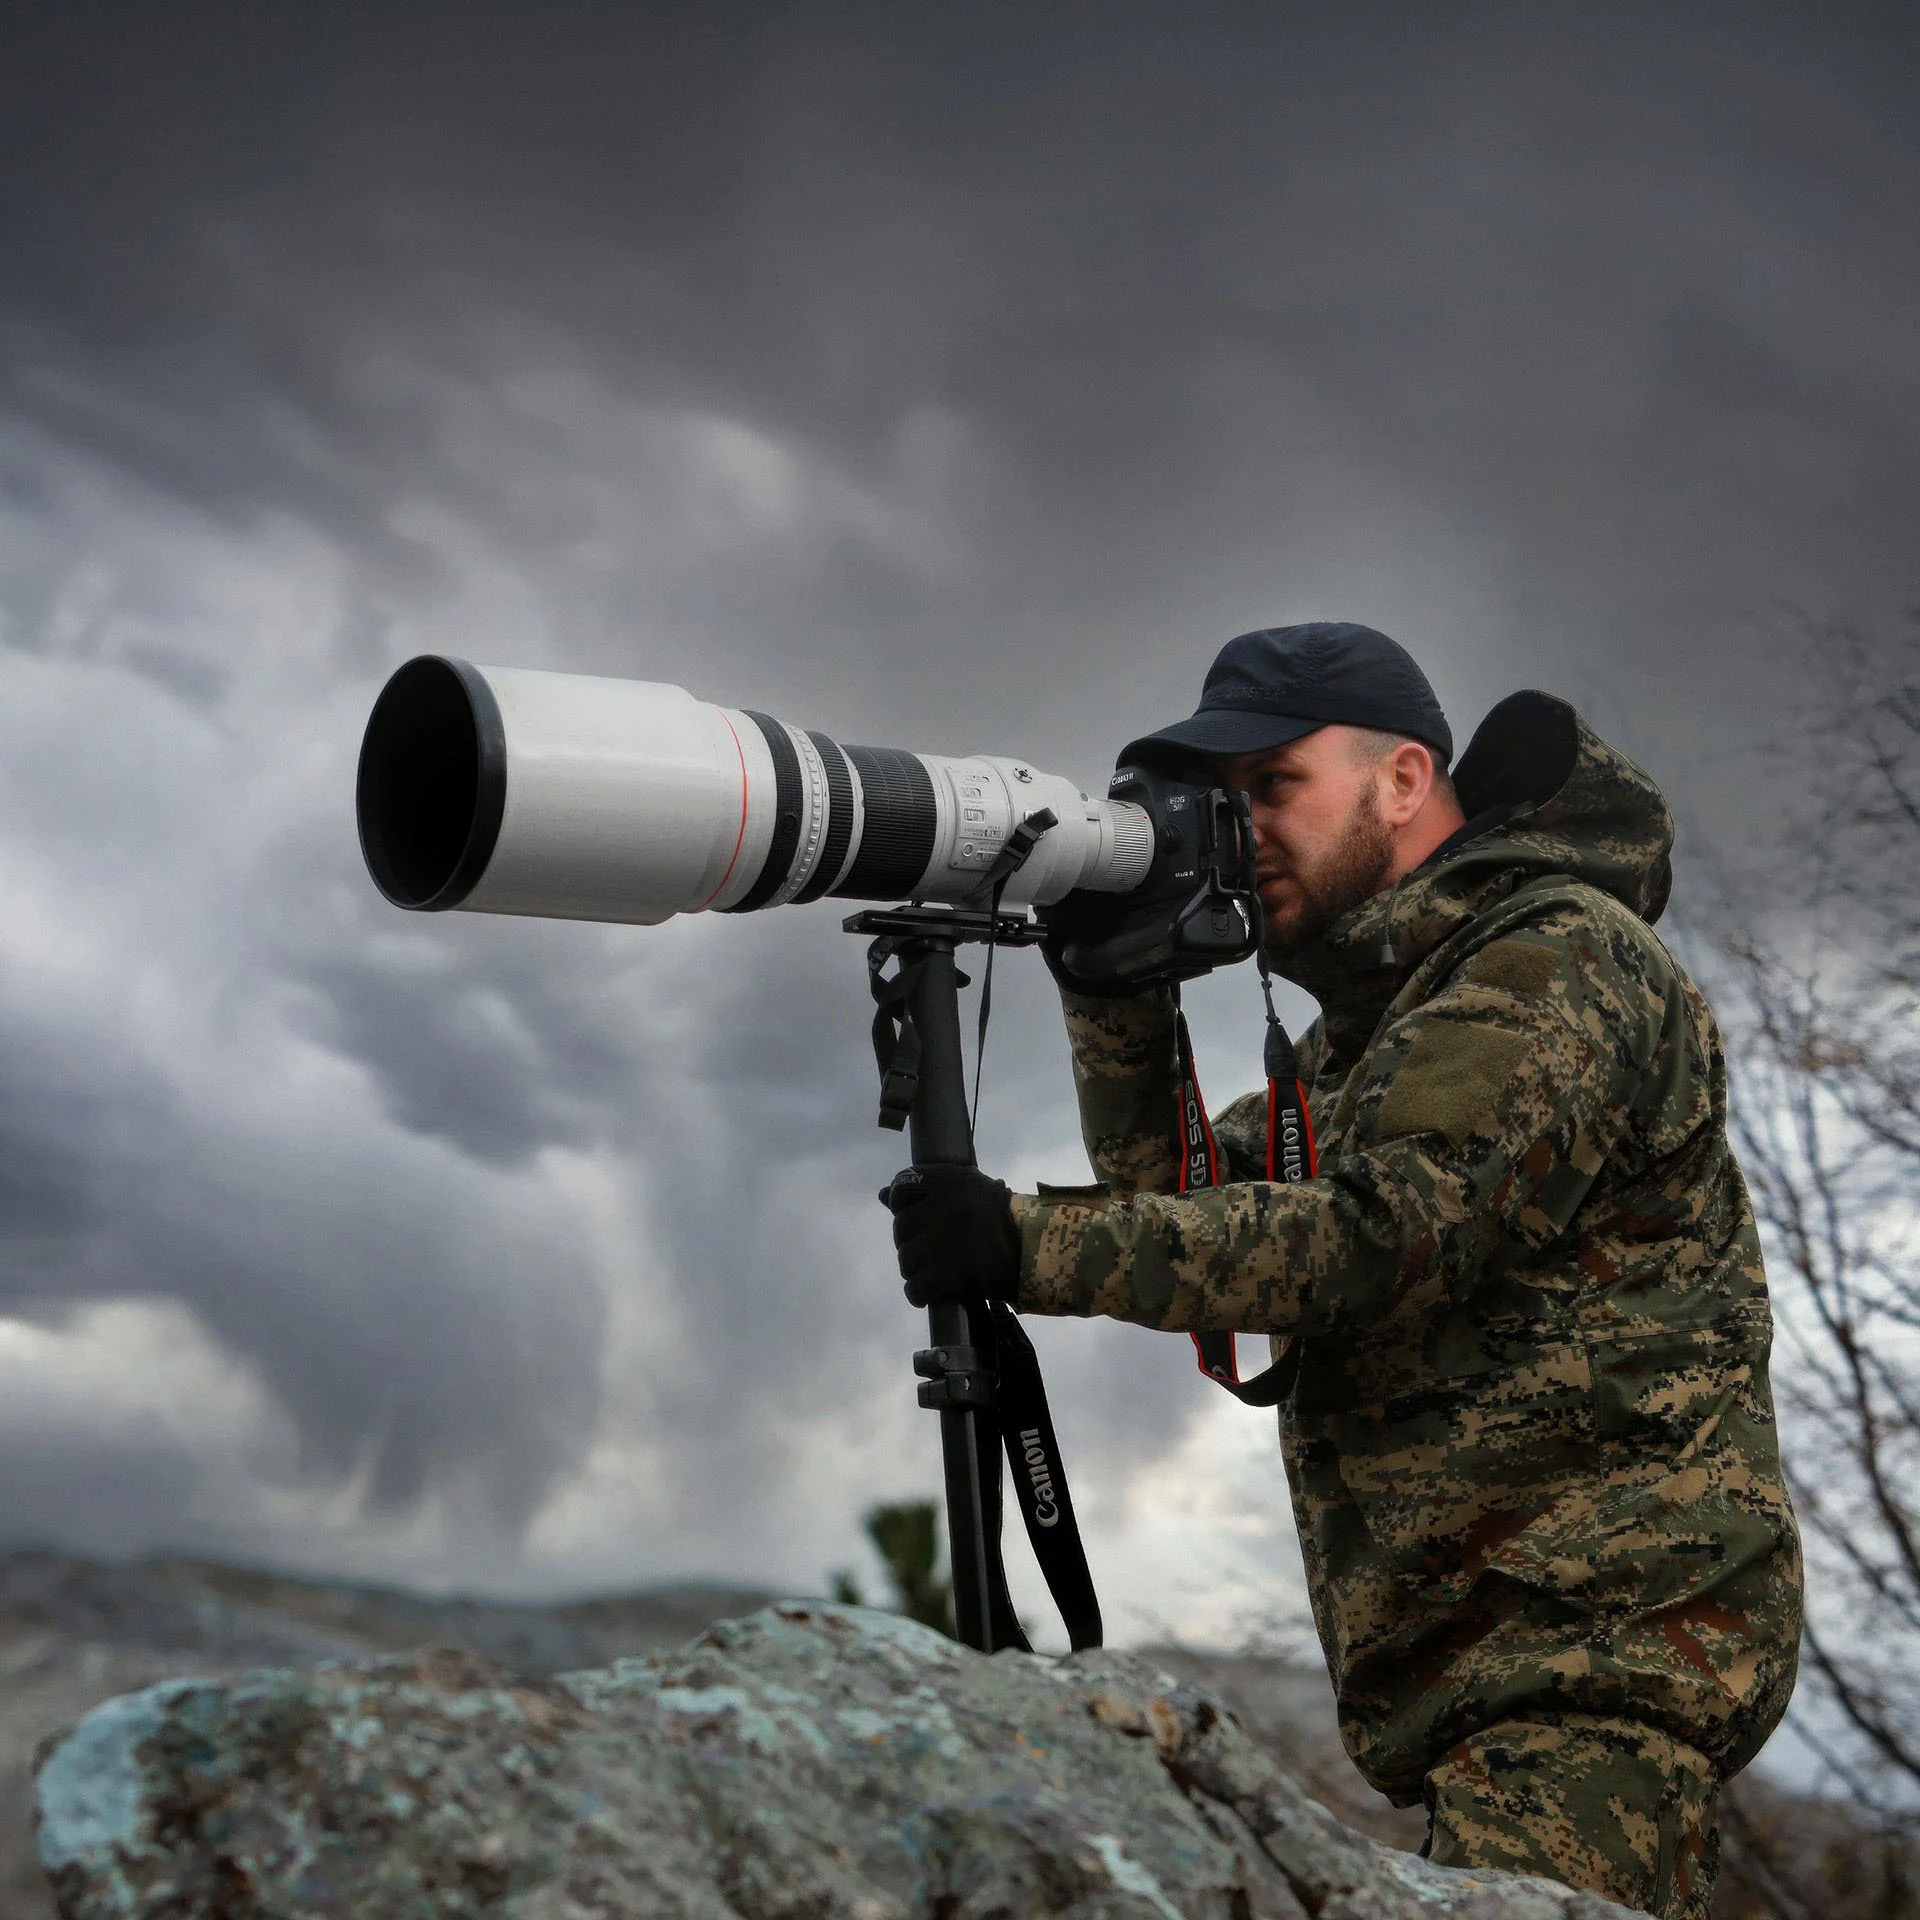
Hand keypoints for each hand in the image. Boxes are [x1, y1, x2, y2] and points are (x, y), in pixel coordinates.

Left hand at [881, 1164, 1020, 1308]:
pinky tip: (934, 1292)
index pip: (903, 1187)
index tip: (918, 1222)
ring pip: (906, 1260)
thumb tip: (883, 1195)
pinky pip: (915, 1287)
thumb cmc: (1006, 1223)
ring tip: (938, 1273)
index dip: (903, 1208)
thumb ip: (929, 1192)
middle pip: (902, 1229)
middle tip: (934, 1255)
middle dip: (914, 1245)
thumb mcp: (973, 1192)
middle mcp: (948, 1205)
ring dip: (918, 1271)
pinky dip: (921, 1294)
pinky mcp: (952, 1272)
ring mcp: (948, 1239)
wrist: (1041, 1255)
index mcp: (954, 1180)